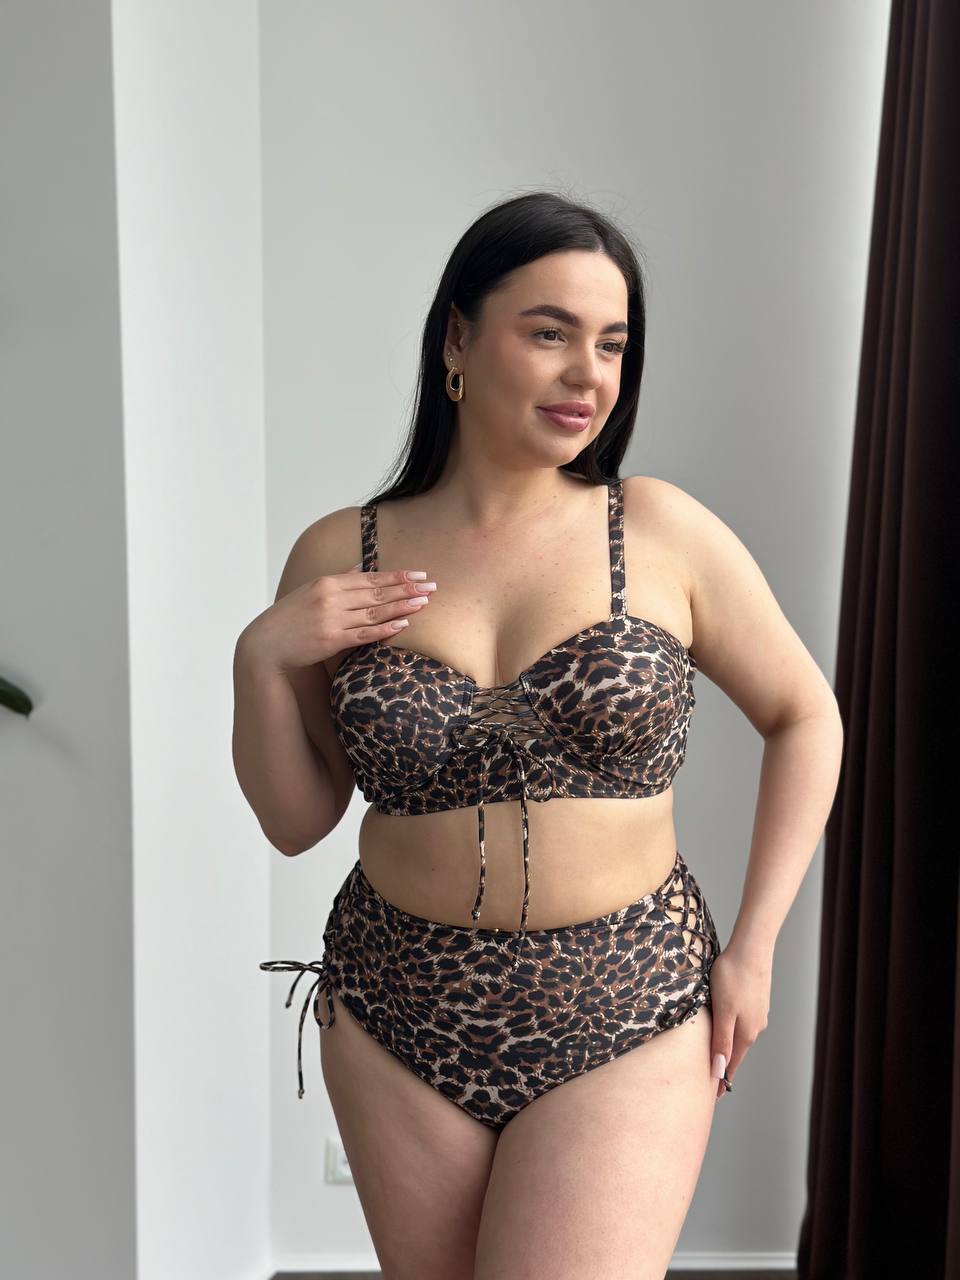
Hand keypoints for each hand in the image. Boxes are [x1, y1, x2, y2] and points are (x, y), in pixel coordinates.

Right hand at [238, 563, 437, 674]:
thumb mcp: (311, 591)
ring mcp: (332, 619)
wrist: (266, 644)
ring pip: (374, 611)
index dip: (397, 576)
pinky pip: (363, 633)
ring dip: (401, 606)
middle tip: (431, 586)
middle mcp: (332, 598)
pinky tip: (403, 624)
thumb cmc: (290, 618)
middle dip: (406, 588)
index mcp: (328, 582)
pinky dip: (384, 628)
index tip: (419, 575)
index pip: (370, 577)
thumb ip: (339, 579)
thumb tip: (360, 567)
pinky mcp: (331, 640)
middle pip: (377, 592)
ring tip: (424, 602)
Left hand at [707, 936, 771, 1098]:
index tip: (714, 1096)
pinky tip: (726, 1023)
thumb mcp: (722, 1011)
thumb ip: (721, 1041)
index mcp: (745, 1033)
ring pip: (740, 1034)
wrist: (751, 948)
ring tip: (717, 1053)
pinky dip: (733, 1027)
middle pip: (737, 1051)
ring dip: (729, 1044)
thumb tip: (719, 1070)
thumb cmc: (732, 978)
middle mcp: (755, 1026)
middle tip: (711, 1079)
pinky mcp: (756, 999)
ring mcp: (757, 1012)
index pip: (732, 1063)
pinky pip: (742, 1020)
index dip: (722, 1078)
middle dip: (724, 1064)